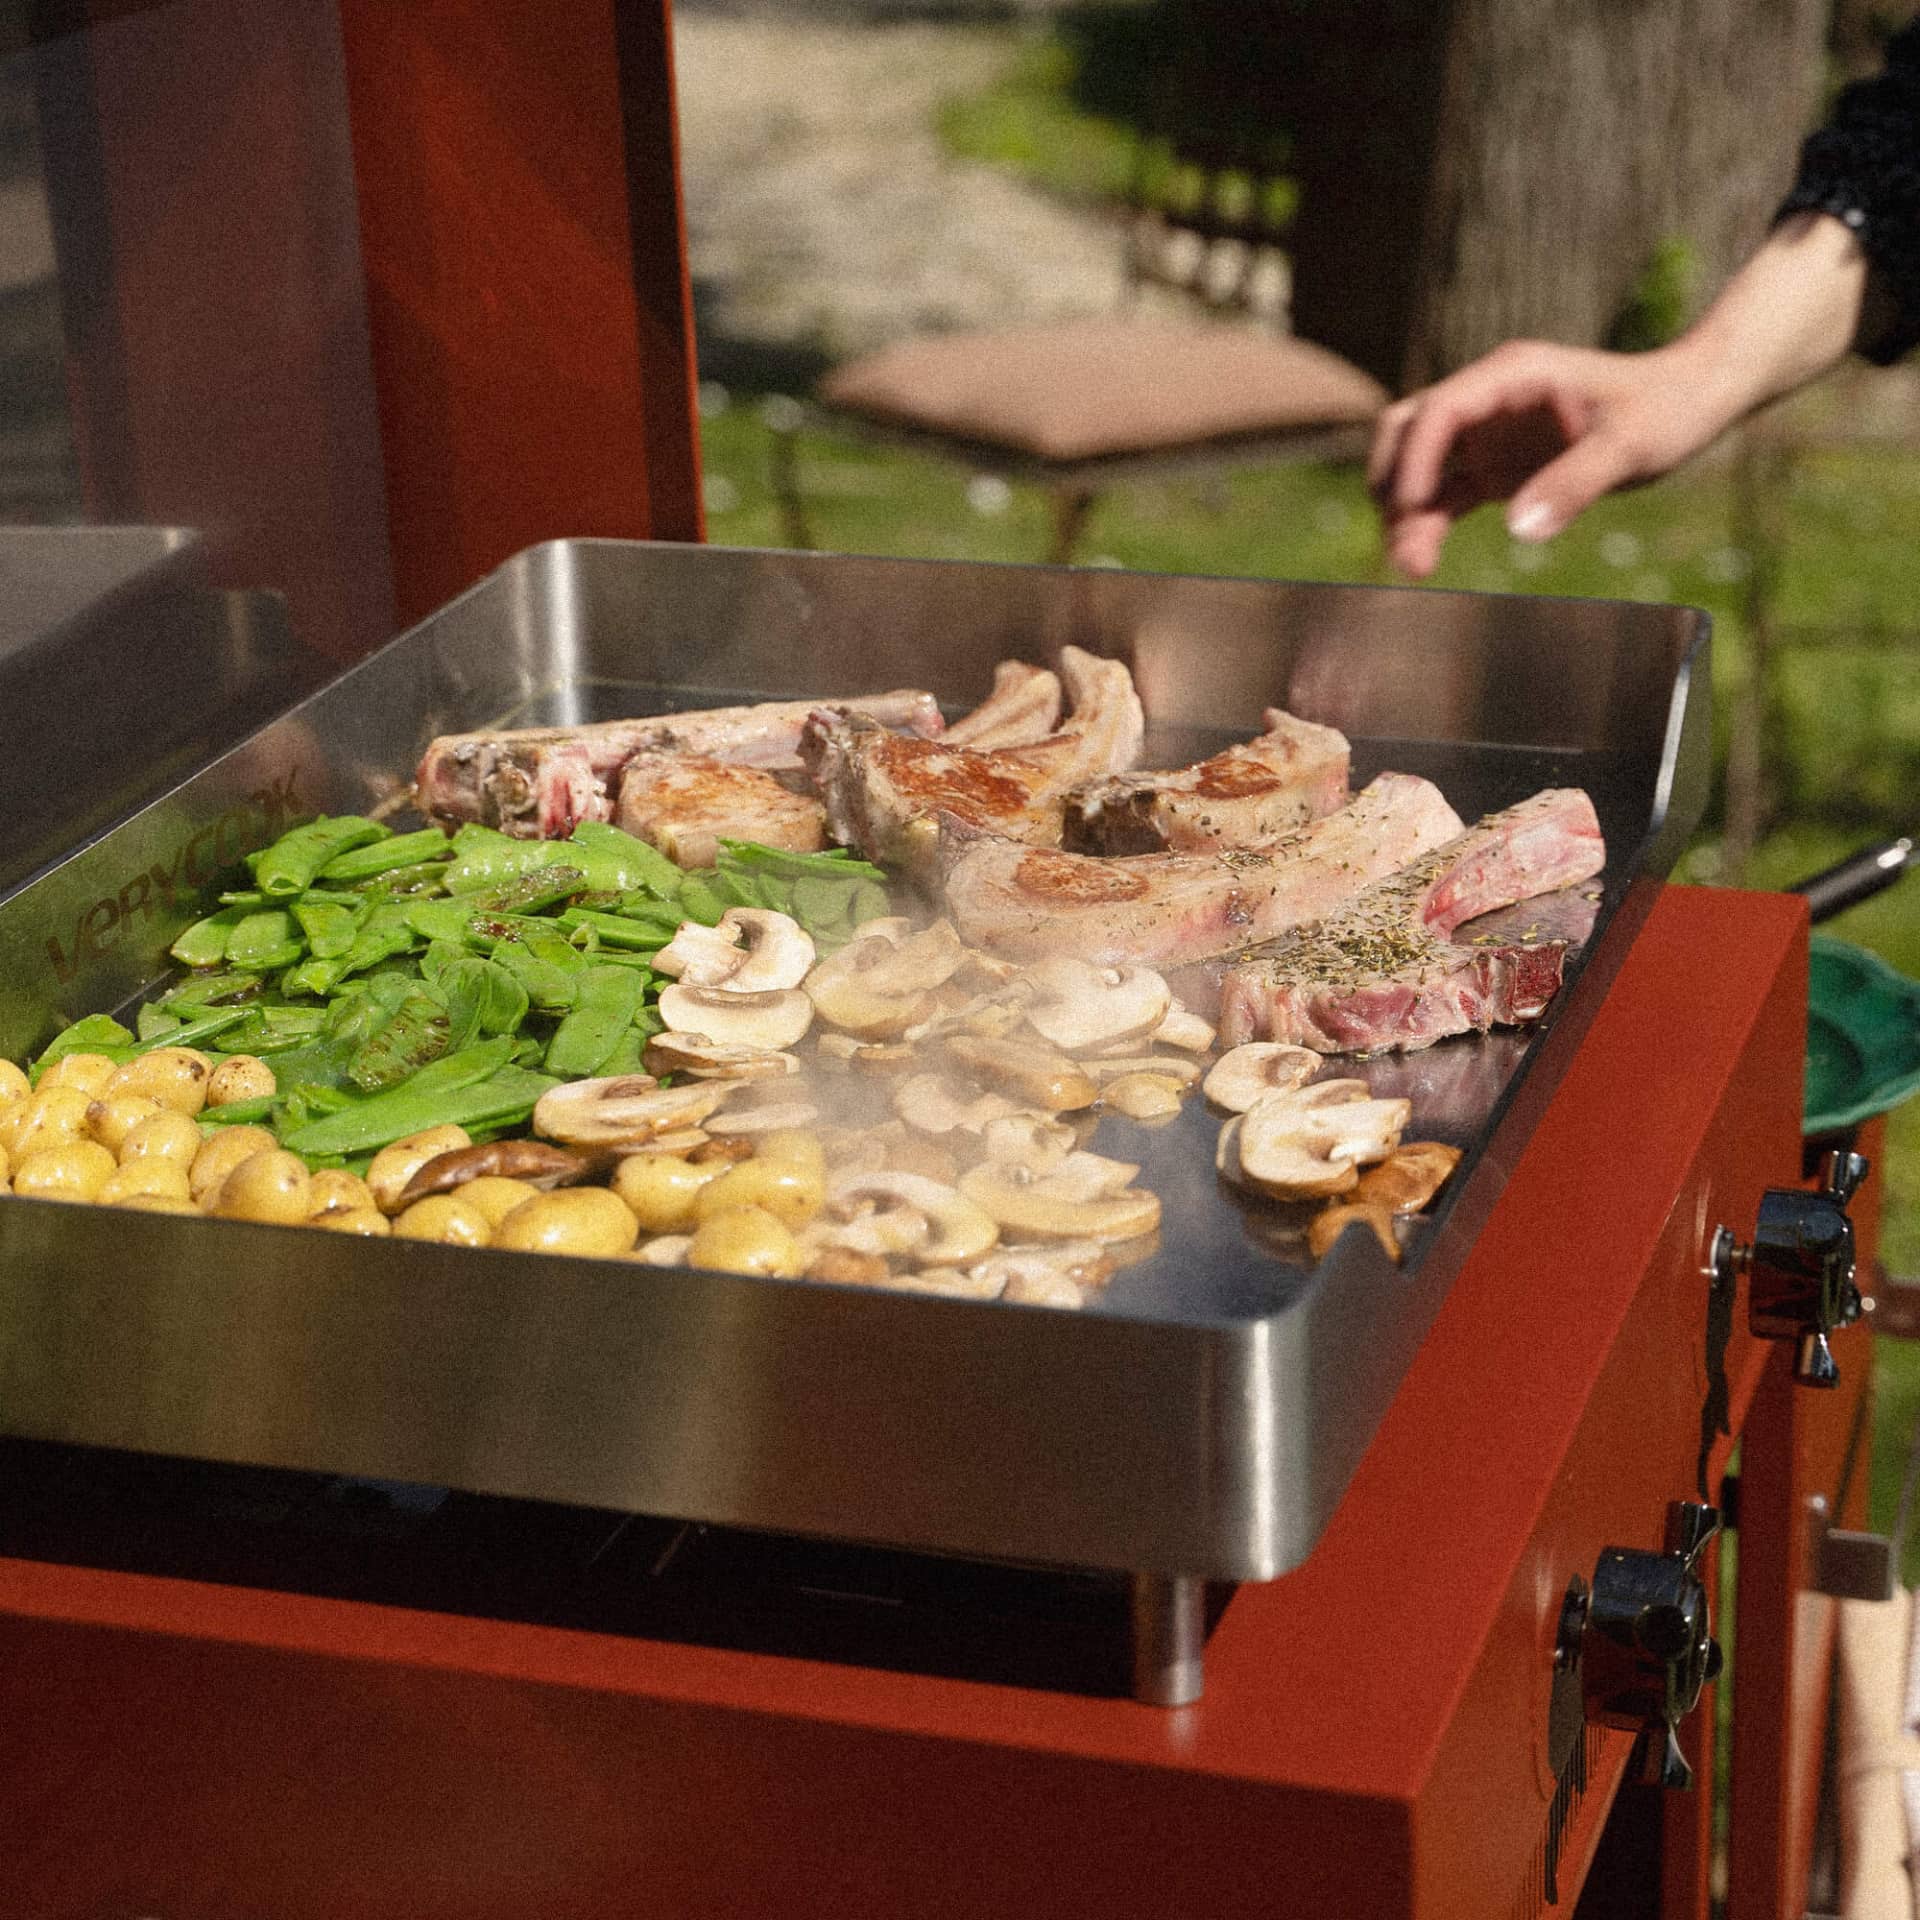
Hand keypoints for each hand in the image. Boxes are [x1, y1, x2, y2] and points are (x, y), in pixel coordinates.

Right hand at [1368, 339, 1731, 577]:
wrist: (1689, 403)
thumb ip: (1576, 483)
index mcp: (1512, 375)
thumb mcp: (1631, 445)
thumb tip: (1519, 529)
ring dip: (1404, 514)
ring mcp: (1486, 435)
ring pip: (1417, 469)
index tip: (1412, 506)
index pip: (1440, 410)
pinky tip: (1420, 562)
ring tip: (1411, 566)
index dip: (1416, 457)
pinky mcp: (1492, 468)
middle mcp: (1488, 400)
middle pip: (1407, 432)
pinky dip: (1426, 526)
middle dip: (1394, 484)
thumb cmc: (1667, 409)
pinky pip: (1443, 497)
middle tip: (1402, 541)